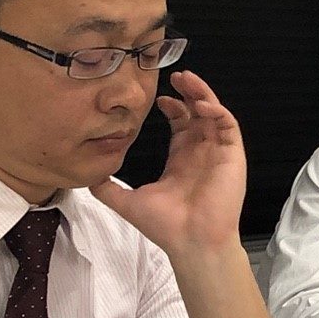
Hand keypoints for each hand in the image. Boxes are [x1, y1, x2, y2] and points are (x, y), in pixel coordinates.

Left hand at [90, 71, 245, 254]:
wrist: (190, 241)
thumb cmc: (166, 225)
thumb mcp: (128, 201)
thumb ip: (108, 188)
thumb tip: (87, 177)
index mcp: (181, 160)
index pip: (181, 124)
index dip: (172, 107)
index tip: (157, 98)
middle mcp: (201, 152)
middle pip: (198, 112)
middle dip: (188, 92)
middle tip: (174, 76)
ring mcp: (217, 153)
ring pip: (214, 113)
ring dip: (203, 94)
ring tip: (188, 79)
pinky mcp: (231, 155)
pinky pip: (228, 125)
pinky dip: (217, 110)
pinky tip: (201, 105)